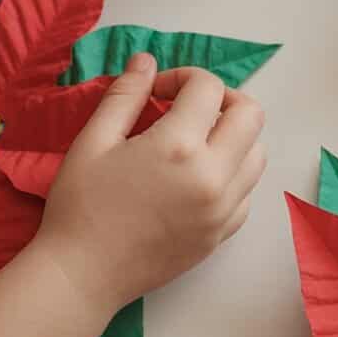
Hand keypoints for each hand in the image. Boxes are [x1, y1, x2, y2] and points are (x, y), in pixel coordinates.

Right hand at [35, 54, 266, 315]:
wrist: (82, 275)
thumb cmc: (80, 205)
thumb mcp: (94, 141)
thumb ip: (125, 95)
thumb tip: (146, 61)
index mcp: (179, 147)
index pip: (208, 88)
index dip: (182, 77)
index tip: (156, 91)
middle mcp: (214, 176)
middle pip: (251, 115)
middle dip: (223, 99)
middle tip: (189, 107)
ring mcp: (224, 210)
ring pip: (257, 154)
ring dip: (234, 136)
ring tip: (196, 141)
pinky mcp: (222, 235)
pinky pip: (247, 192)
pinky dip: (233, 174)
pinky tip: (198, 177)